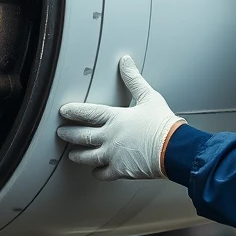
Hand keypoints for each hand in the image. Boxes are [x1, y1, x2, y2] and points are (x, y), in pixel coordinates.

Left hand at [57, 56, 184, 180]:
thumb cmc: (163, 124)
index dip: (74, 111)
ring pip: (89, 157)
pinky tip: (95, 172)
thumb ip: (134, 79)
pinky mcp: (121, 170)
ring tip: (72, 154)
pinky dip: (98, 173)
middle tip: (61, 133)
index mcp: (115, 118)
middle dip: (69, 134)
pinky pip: (104, 173)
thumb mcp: (149, 96)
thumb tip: (125, 62)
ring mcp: (114, 156)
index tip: (63, 111)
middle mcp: (110, 138)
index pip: (88, 113)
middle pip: (83, 136)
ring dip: (79, 155)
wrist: (174, 149)